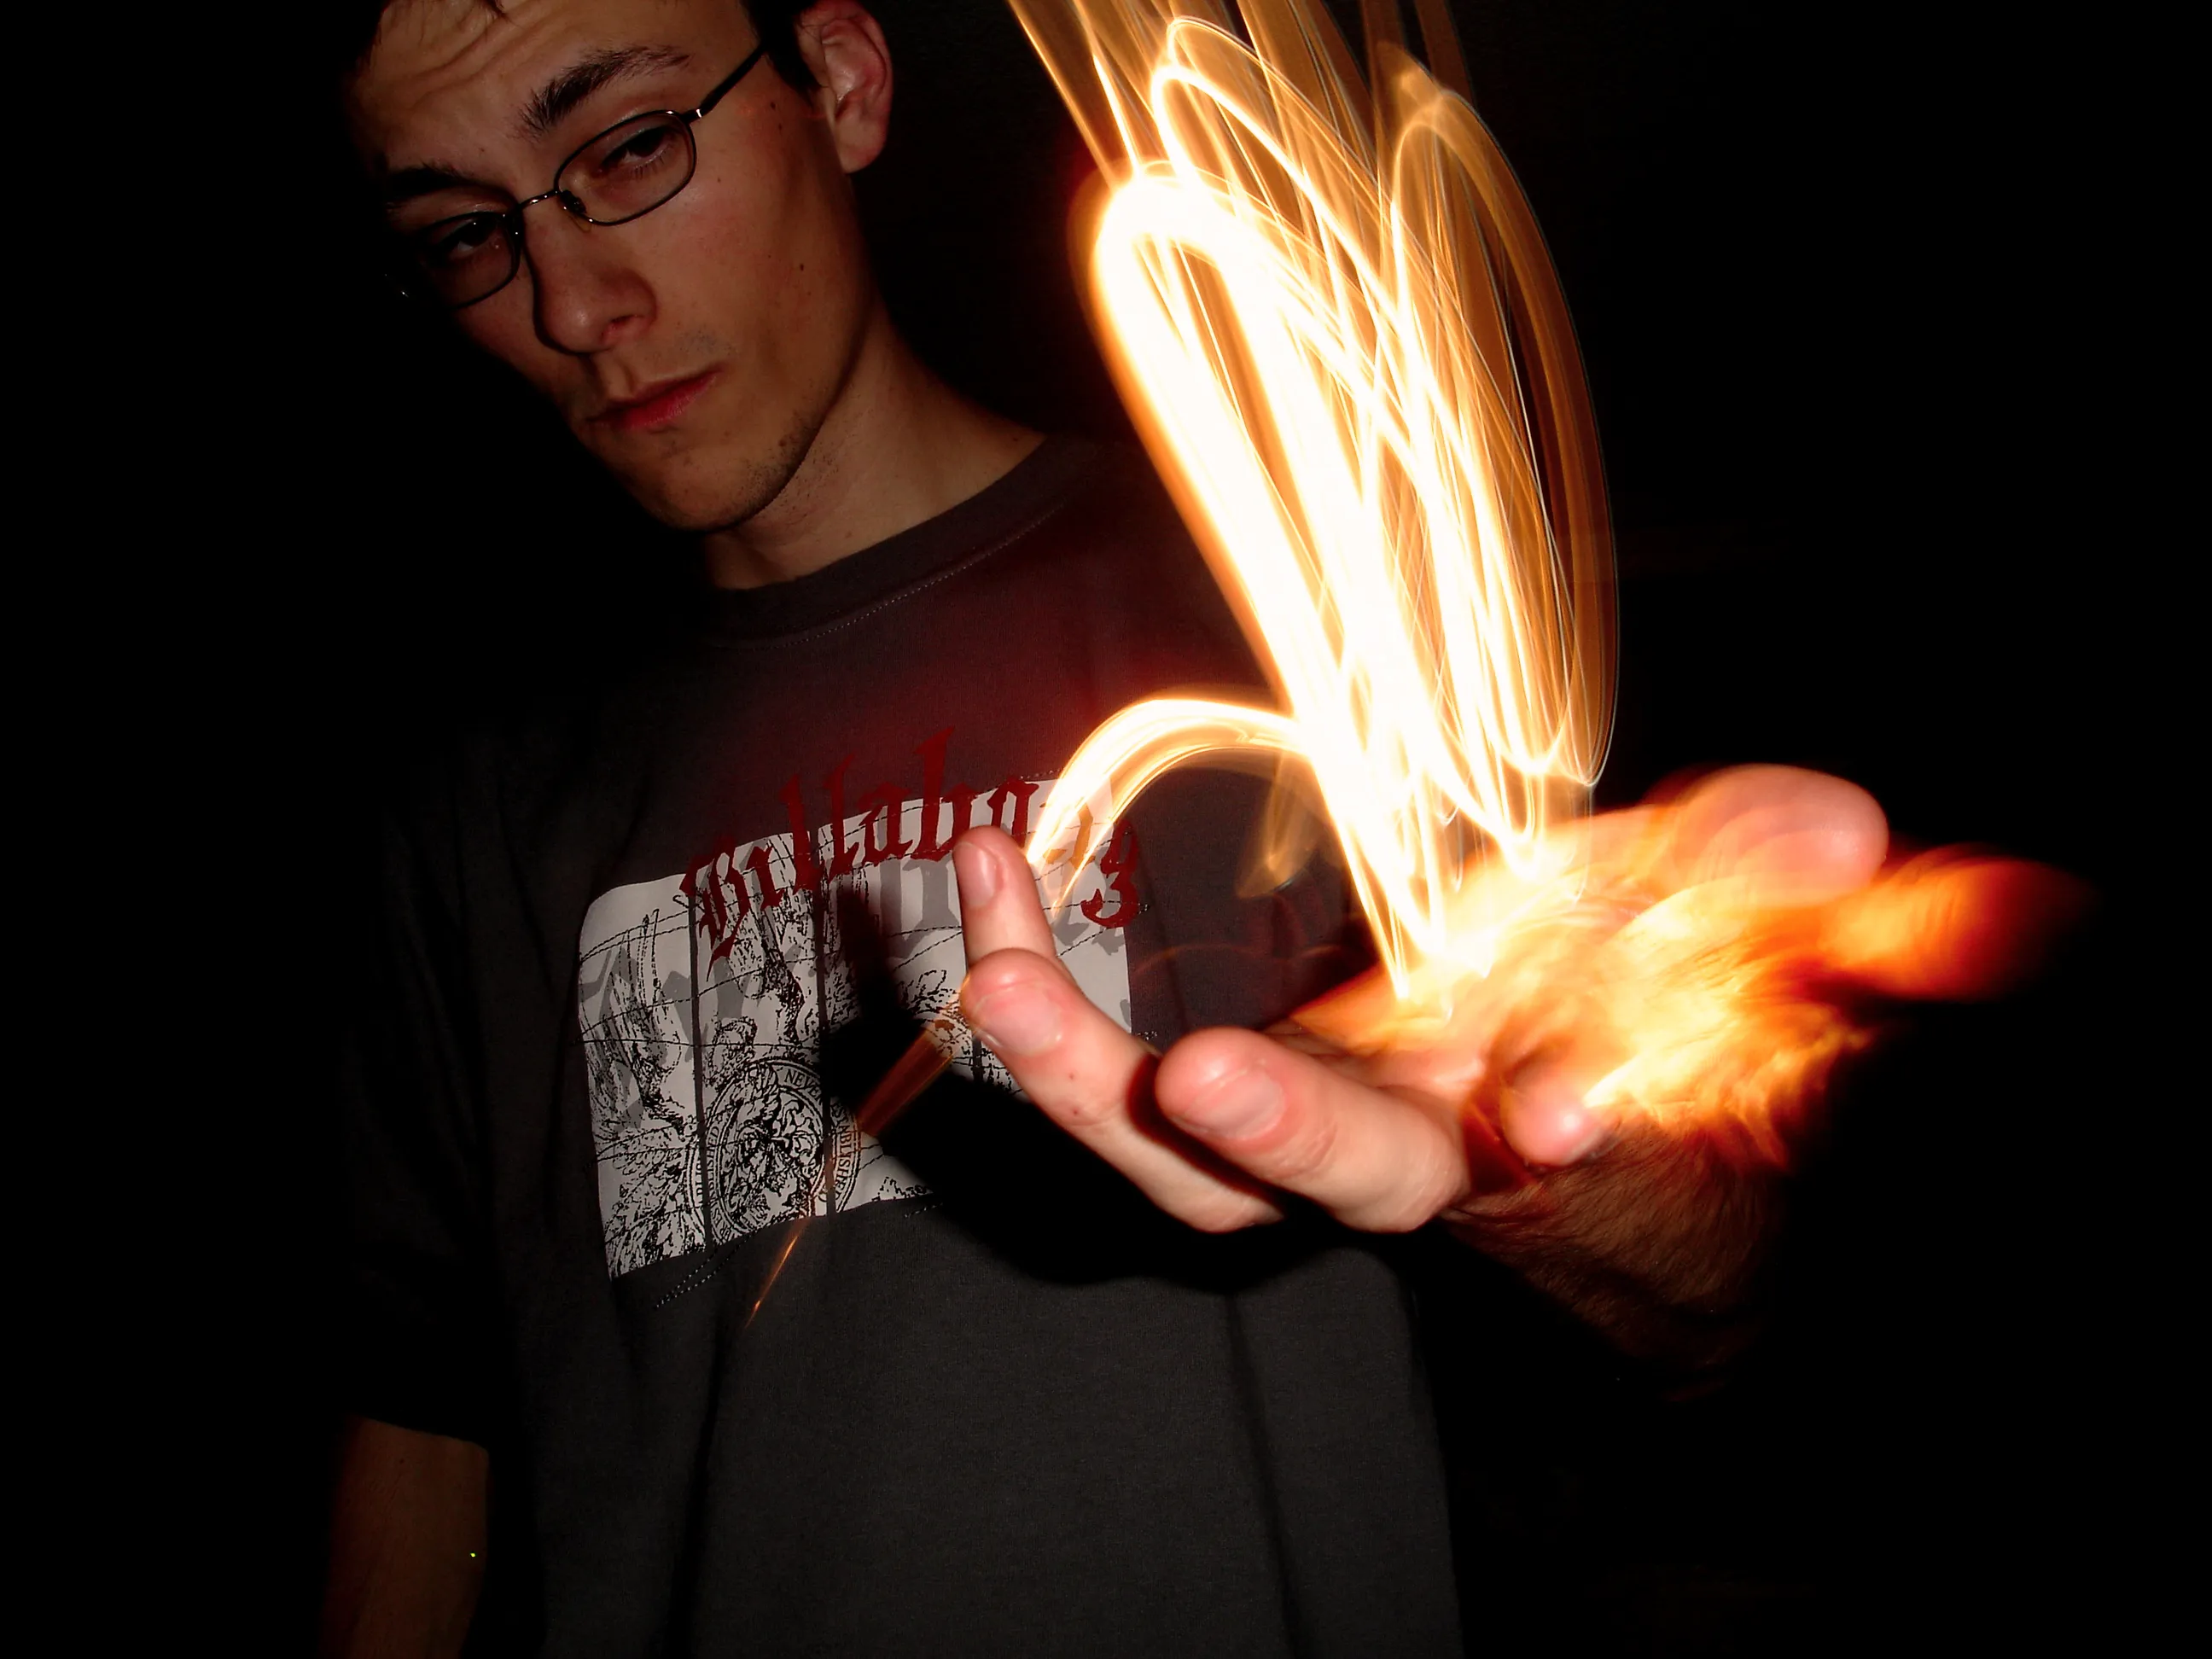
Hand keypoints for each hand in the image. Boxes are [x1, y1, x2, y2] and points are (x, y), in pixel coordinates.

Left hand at [950, 767, 2077, 1354]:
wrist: (1605, 1124)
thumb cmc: (1695, 1035)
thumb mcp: (1779, 948)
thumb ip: (1834, 899)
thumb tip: (1852, 834)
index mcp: (1572, 1137)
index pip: (1579, 1153)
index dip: (1568, 1121)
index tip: (1565, 1115)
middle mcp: (1430, 1157)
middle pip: (1346, 1186)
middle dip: (1282, 1136)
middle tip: (1193, 1073)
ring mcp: (1316, 1131)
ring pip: (1180, 1168)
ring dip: (1077, 1065)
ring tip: (992, 934)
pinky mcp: (1236, 1090)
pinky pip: (1112, 1074)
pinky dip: (1041, 994)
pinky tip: (991, 871)